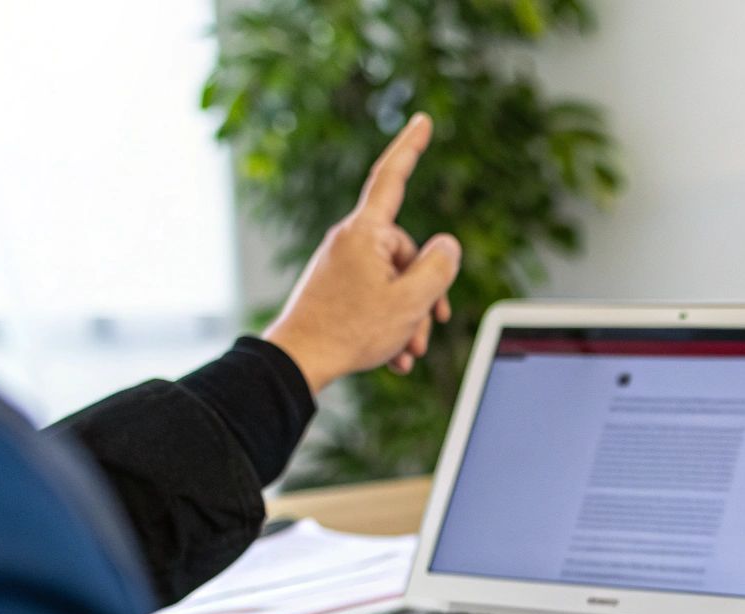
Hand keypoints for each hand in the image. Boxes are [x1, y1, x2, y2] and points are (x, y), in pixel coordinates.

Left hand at [263, 113, 461, 392]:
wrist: (297, 362)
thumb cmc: (350, 330)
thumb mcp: (411, 301)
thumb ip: (440, 268)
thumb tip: (447, 245)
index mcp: (365, 233)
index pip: (391, 177)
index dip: (410, 147)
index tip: (422, 120)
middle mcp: (350, 241)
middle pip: (408, 254)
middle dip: (425, 295)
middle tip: (427, 332)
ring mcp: (341, 266)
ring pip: (394, 282)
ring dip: (409, 318)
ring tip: (408, 351)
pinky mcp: (335, 289)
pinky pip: (375, 297)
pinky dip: (389, 324)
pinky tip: (393, 357)